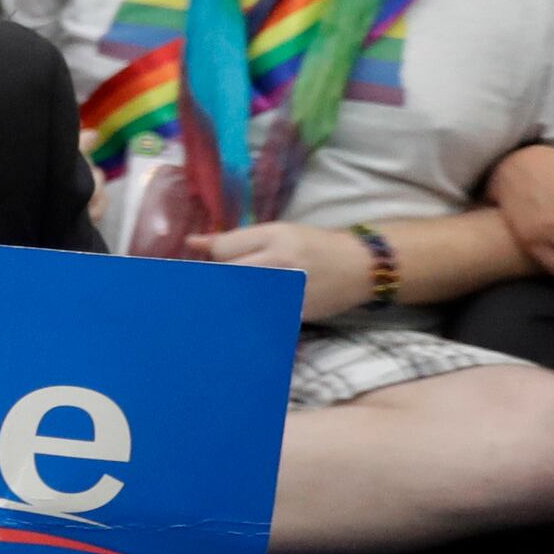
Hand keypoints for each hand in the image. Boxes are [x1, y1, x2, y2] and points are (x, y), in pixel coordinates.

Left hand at [191, 218, 377, 320]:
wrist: (361, 266)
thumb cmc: (314, 244)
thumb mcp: (277, 232)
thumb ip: (235, 239)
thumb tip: (192, 243)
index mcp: (274, 237)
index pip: (221, 251)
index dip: (208, 259)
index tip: (197, 269)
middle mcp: (280, 263)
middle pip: (227, 276)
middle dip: (211, 284)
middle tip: (199, 292)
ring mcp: (289, 291)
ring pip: (240, 300)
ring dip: (226, 303)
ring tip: (214, 307)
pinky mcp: (296, 314)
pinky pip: (260, 318)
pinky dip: (247, 318)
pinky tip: (239, 320)